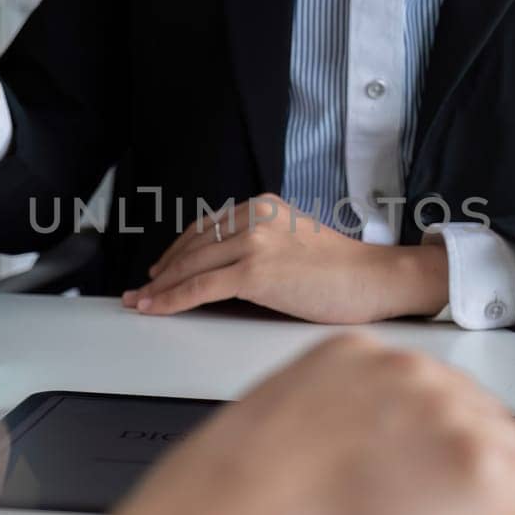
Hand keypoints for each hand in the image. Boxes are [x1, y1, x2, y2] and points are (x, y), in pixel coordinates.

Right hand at [110, 334, 514, 514]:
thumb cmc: (220, 508)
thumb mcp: (270, 429)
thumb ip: (328, 424)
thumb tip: (354, 460)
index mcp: (354, 353)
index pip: (434, 388)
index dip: (431, 443)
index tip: (421, 477)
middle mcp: (410, 373)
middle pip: (483, 416)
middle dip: (464, 468)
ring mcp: (453, 419)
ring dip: (499, 499)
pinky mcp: (486, 475)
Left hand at [121, 195, 447, 322]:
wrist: (373, 279)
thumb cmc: (342, 270)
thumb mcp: (294, 241)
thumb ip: (261, 245)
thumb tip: (224, 270)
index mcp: (263, 206)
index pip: (205, 228)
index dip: (178, 251)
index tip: (161, 269)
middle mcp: (254, 218)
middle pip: (192, 246)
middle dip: (162, 271)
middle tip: (140, 289)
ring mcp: (253, 242)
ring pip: (191, 266)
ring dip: (160, 288)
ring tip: (140, 303)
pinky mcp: (254, 271)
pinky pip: (200, 287)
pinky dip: (172, 299)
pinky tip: (156, 308)